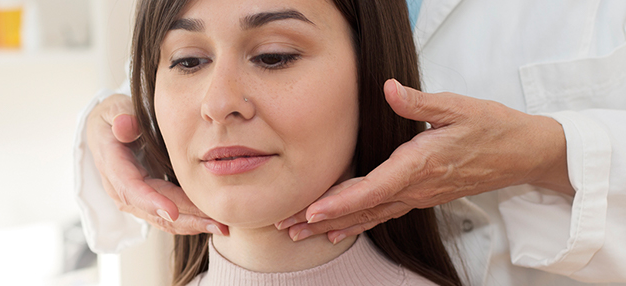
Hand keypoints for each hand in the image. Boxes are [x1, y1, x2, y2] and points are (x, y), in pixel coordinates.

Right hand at [86, 93, 227, 235]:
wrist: (106, 131)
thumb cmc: (114, 117)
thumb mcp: (113, 109)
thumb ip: (120, 115)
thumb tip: (125, 125)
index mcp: (113, 165)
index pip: (129, 188)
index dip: (150, 201)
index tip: (171, 212)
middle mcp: (121, 189)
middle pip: (152, 210)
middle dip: (185, 218)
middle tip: (215, 223)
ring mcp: (134, 199)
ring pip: (162, 219)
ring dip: (192, 224)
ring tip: (221, 227)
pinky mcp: (147, 203)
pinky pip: (168, 218)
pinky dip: (190, 221)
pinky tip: (213, 223)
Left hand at [277, 79, 570, 243]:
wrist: (522, 153)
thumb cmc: (492, 128)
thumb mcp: (458, 107)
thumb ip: (419, 103)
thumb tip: (389, 89)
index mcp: (420, 165)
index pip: (373, 188)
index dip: (341, 202)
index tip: (312, 211)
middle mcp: (416, 188)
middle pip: (362, 209)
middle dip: (321, 220)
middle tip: (286, 226)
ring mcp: (418, 196)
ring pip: (369, 216)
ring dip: (333, 225)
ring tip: (298, 234)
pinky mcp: (420, 197)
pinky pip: (382, 214)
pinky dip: (356, 223)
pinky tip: (337, 231)